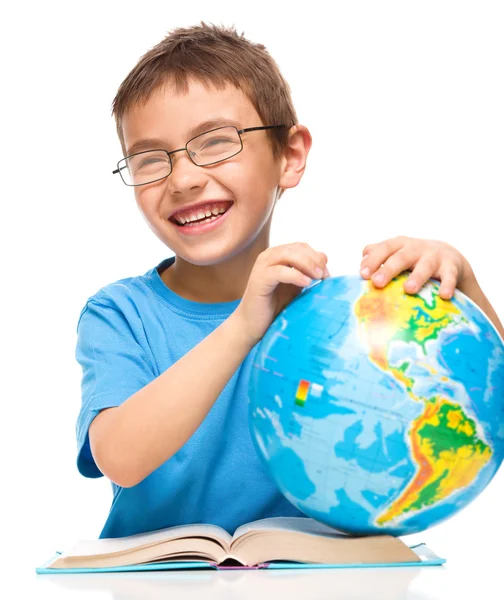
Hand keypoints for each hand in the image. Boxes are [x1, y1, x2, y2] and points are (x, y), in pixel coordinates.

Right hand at [234, 242, 328, 345]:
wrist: (252, 325)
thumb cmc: (274, 306)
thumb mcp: (296, 286)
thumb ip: (307, 272)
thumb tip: (324, 259)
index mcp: (277, 256)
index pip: (301, 247)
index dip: (317, 257)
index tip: (327, 274)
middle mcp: (268, 257)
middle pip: (297, 248)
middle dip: (314, 260)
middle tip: (324, 276)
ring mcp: (262, 266)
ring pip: (288, 255)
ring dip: (307, 264)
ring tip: (317, 278)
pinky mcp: (259, 279)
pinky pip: (279, 271)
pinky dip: (295, 275)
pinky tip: (306, 283)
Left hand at [359, 236, 473, 299]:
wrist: (449, 256)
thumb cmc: (413, 259)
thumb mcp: (396, 254)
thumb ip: (378, 257)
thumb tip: (361, 268)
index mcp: (399, 244)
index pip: (383, 249)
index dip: (373, 261)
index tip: (363, 274)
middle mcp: (416, 248)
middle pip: (401, 257)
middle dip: (389, 269)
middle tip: (378, 282)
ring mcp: (434, 256)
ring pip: (425, 266)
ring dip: (417, 277)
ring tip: (409, 289)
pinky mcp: (451, 266)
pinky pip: (450, 276)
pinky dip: (447, 285)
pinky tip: (444, 295)